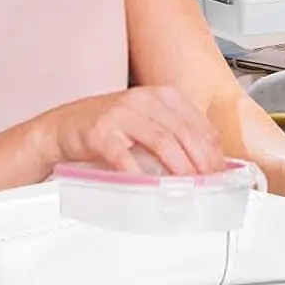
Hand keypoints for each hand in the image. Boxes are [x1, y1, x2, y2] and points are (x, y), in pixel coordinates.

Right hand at [46, 86, 225, 177]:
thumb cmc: (108, 128)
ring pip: (161, 141)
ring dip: (180, 168)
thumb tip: (207, 163)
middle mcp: (144, 99)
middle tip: (211, 185)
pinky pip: (124, 155)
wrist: (62, 127)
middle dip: (202, 161)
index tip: (222, 173)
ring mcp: (121, 113)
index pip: (198, 122)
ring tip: (190, 188)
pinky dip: (140, 173)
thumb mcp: (146, 122)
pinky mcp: (100, 132)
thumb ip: (174, 135)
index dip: (214, 150)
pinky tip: (150, 188)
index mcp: (161, 95)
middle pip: (184, 131)